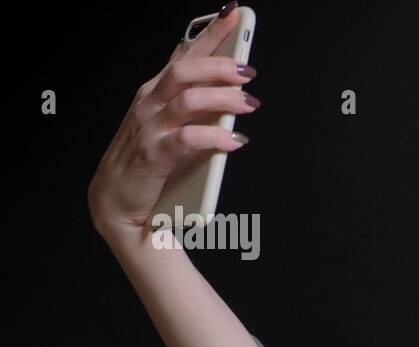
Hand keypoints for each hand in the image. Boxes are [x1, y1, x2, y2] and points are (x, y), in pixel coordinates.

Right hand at [88, 2, 257, 240]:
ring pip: (188, 100)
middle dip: (219, 66)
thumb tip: (222, 82)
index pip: (184, 55)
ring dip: (222, 99)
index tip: (234, 16)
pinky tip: (233, 141)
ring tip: (248, 104)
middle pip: (185, 71)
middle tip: (248, 72)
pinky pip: (186, 139)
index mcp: (155, 93)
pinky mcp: (153, 156)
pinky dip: (212, 138)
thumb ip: (190, 101)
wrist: (116, 203)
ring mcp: (149, 128)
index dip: (209, 33)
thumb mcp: (168, 123)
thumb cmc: (145, 161)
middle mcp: (149, 104)